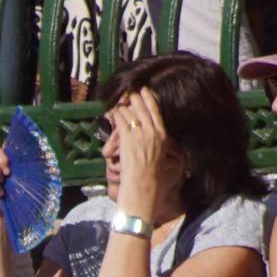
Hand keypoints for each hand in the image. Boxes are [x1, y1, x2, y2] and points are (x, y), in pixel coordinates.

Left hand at [112, 88, 168, 205]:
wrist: (143, 187)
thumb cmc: (152, 177)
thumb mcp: (161, 156)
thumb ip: (159, 143)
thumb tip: (156, 137)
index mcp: (163, 136)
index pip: (156, 111)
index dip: (149, 98)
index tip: (144, 90)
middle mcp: (153, 132)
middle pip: (142, 107)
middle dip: (135, 97)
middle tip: (129, 92)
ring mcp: (140, 135)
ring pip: (130, 111)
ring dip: (123, 106)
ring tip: (118, 103)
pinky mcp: (127, 139)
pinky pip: (121, 120)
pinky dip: (116, 114)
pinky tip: (112, 112)